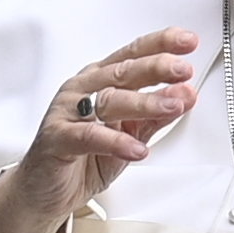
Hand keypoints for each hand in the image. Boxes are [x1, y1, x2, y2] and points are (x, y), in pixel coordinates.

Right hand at [0, 26, 199, 232]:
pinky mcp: (57, 138)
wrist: (45, 191)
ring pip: (108, 100)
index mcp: (101, 81)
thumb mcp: (130, 136)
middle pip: (123, 71)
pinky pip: (89, 136)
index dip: (160, 44)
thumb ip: (156, 116)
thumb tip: (187, 94)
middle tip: (183, 69)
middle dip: (156, 68)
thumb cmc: (84, 158)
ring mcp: (67, 111)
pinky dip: (116, 142)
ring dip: (144, 103)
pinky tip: (137, 149)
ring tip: (171, 106)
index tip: (188, 41)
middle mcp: (83, 89)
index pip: (133, 54)